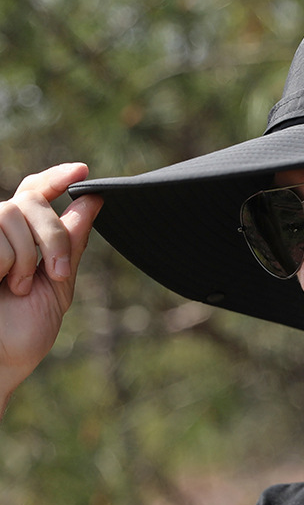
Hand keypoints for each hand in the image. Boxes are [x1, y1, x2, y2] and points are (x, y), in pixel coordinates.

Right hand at [0, 164, 102, 406]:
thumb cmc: (23, 333)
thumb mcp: (57, 285)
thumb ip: (71, 243)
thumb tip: (93, 201)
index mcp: (21, 240)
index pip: (35, 193)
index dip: (57, 178)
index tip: (83, 172)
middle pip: (31, 201)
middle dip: (54, 236)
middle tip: (58, 274)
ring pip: (11, 213)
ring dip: (25, 256)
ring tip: (16, 287)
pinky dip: (4, 263)